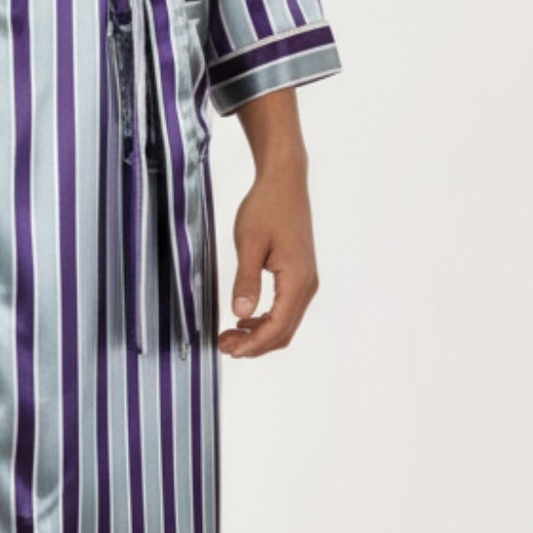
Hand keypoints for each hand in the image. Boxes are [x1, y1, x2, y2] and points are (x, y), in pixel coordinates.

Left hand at [219, 96, 318, 357]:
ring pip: (286, 322)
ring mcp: (306, 280)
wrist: (284, 182)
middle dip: (255, 345)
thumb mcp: (249, 242)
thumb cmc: (266, 207)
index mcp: (297, 279)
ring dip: (260, 334)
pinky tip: (245, 318)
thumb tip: (240, 313)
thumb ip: (245, 279)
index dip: (253, 344)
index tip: (230, 350)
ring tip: (230, 336)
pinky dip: (266, 320)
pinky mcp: (300, 274)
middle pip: (284, 331)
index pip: (277, 327)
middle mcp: (307, 285)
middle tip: (224, 347)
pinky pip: (286, 308)